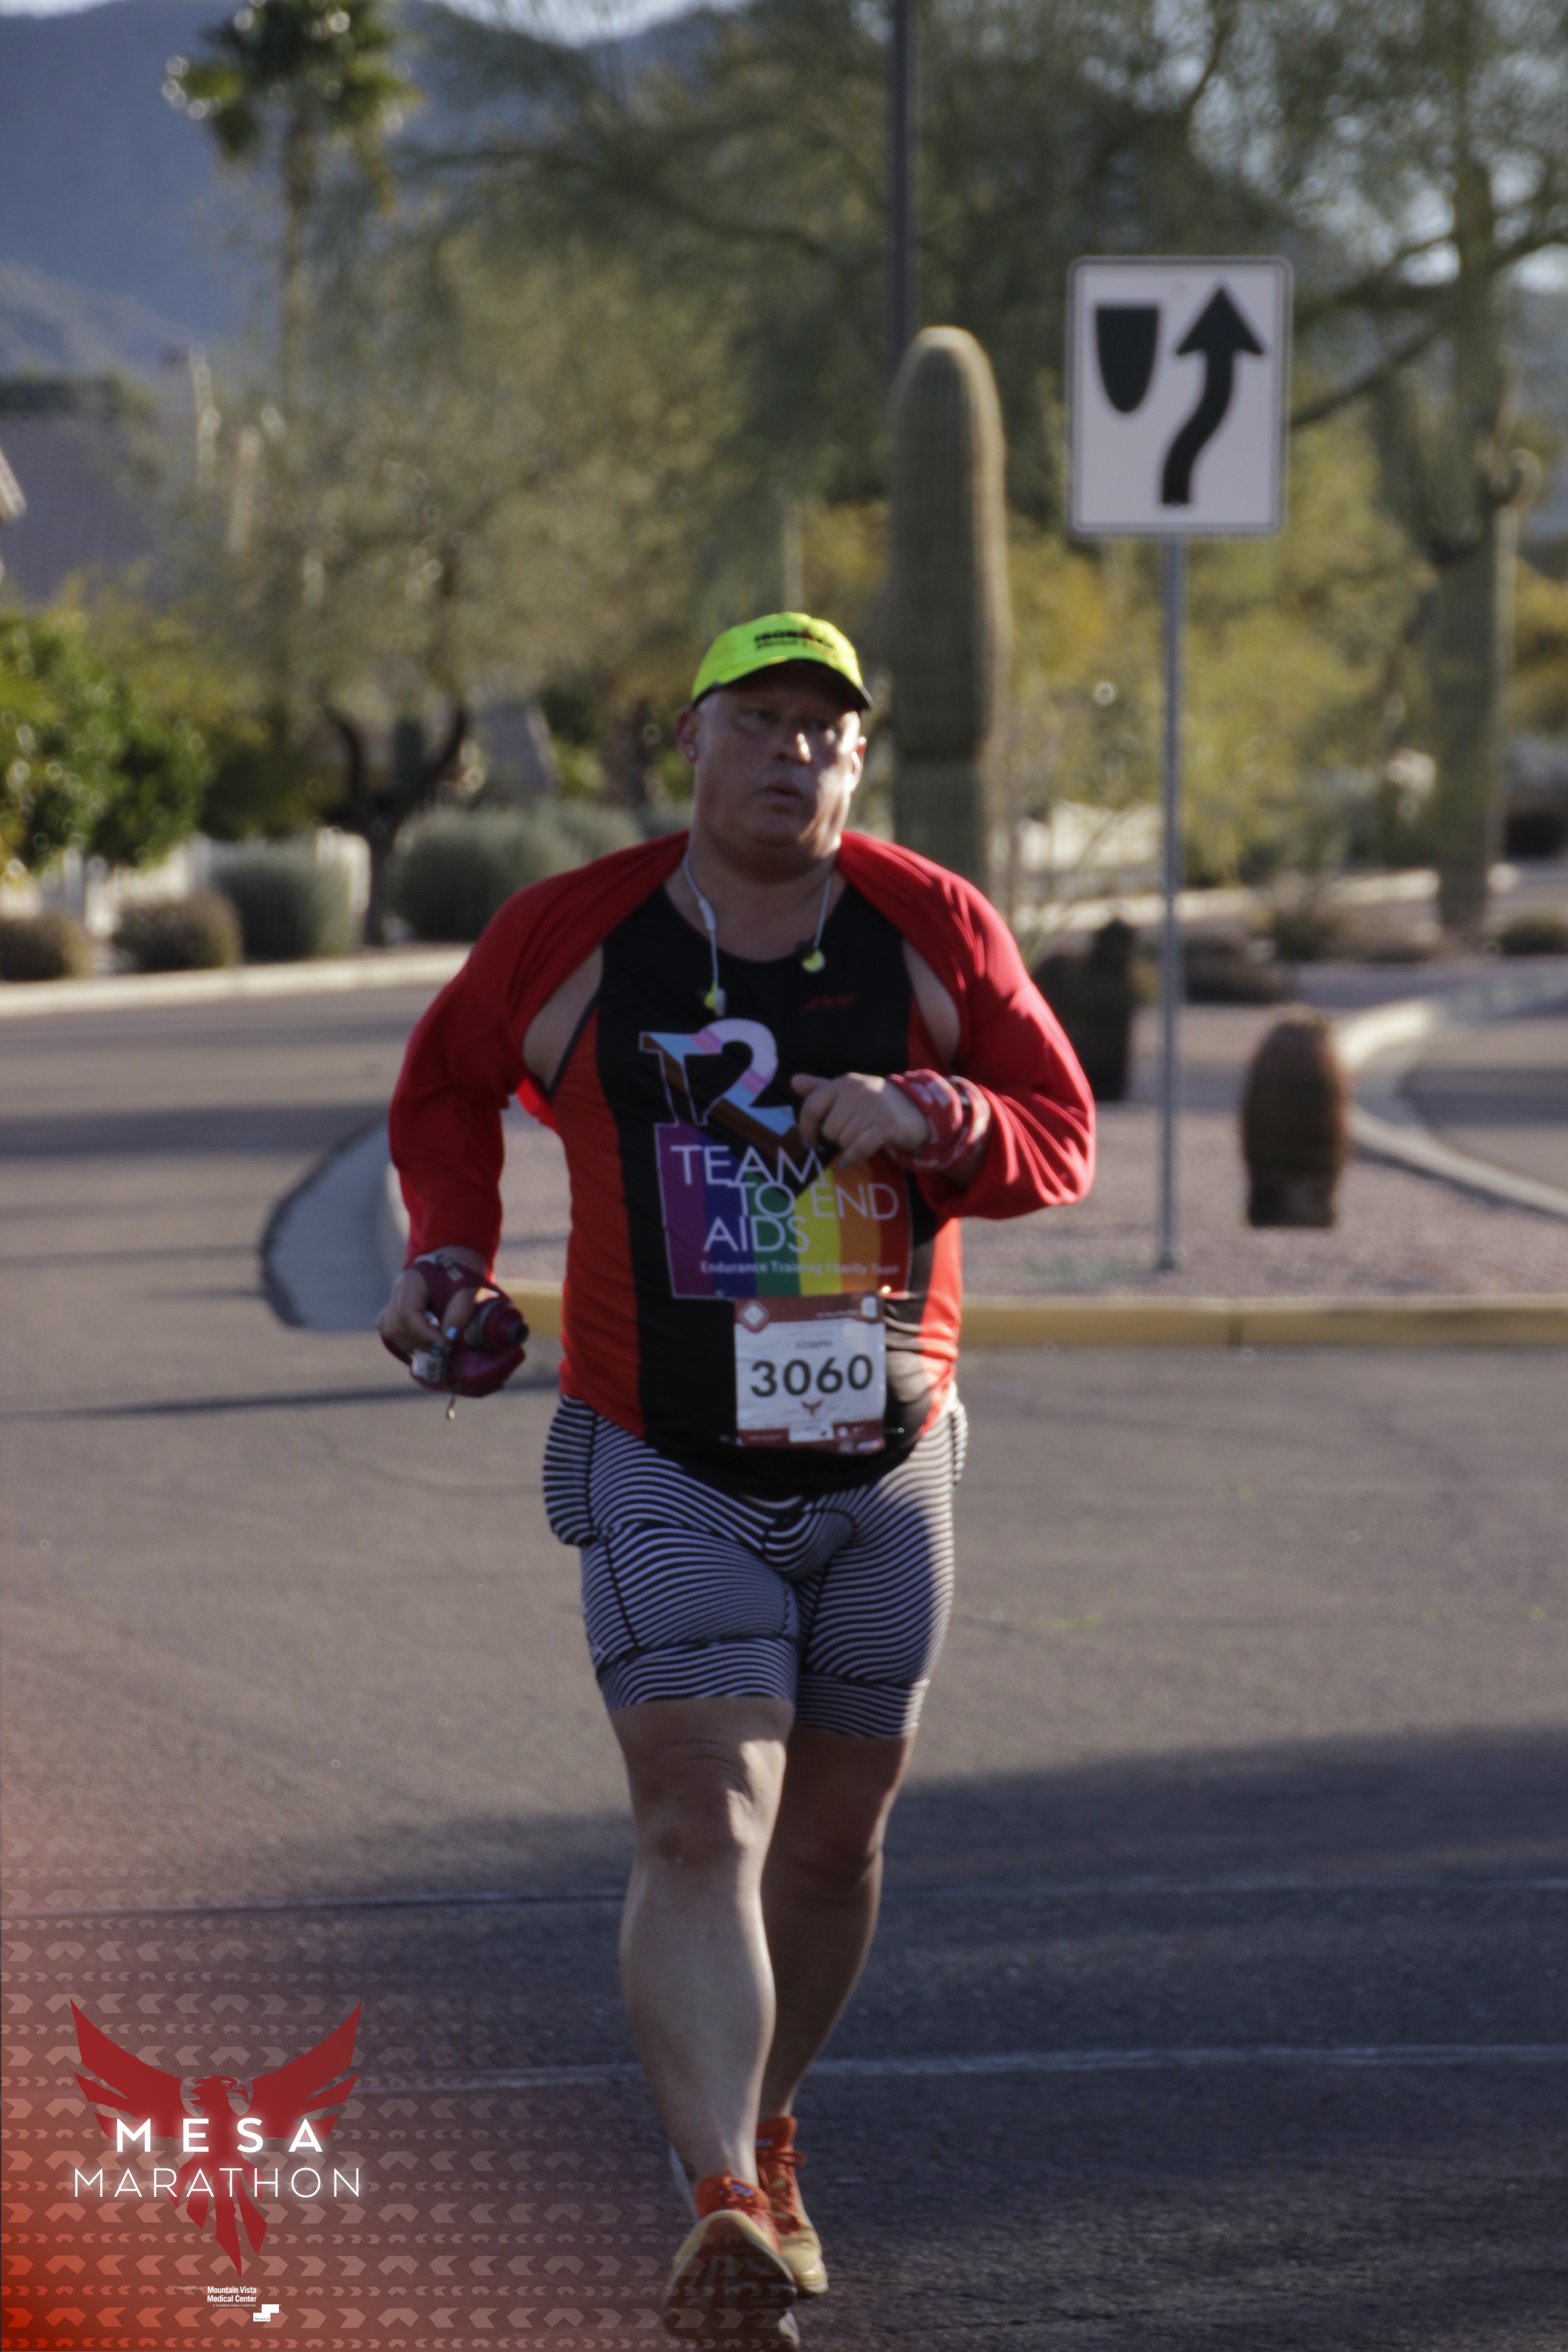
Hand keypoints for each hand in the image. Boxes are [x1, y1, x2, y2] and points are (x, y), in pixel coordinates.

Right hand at [376, 1246, 484, 1359]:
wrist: (455, 1259)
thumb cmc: (463, 1274)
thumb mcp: (467, 1290)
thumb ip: (459, 1313)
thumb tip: (449, 1338)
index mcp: (412, 1280)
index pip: (407, 1314)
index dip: (425, 1335)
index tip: (447, 1346)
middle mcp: (397, 1290)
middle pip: (397, 1325)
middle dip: (421, 1342)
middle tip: (446, 1349)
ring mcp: (393, 1300)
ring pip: (391, 1331)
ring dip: (414, 1344)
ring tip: (438, 1346)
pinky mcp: (394, 1310)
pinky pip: (391, 1330)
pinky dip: (407, 1341)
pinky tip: (425, 1344)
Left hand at [790, 1072, 931, 1168]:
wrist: (917, 1108)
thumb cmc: (875, 1103)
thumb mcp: (847, 1092)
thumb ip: (820, 1088)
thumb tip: (793, 1080)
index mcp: (843, 1083)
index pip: (811, 1107)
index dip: (806, 1129)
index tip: (811, 1141)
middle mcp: (856, 1091)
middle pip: (828, 1129)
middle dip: (836, 1138)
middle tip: (851, 1133)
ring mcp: (872, 1107)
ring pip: (843, 1140)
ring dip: (849, 1146)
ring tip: (861, 1138)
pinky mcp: (886, 1126)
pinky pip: (858, 1148)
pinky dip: (854, 1157)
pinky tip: (854, 1157)